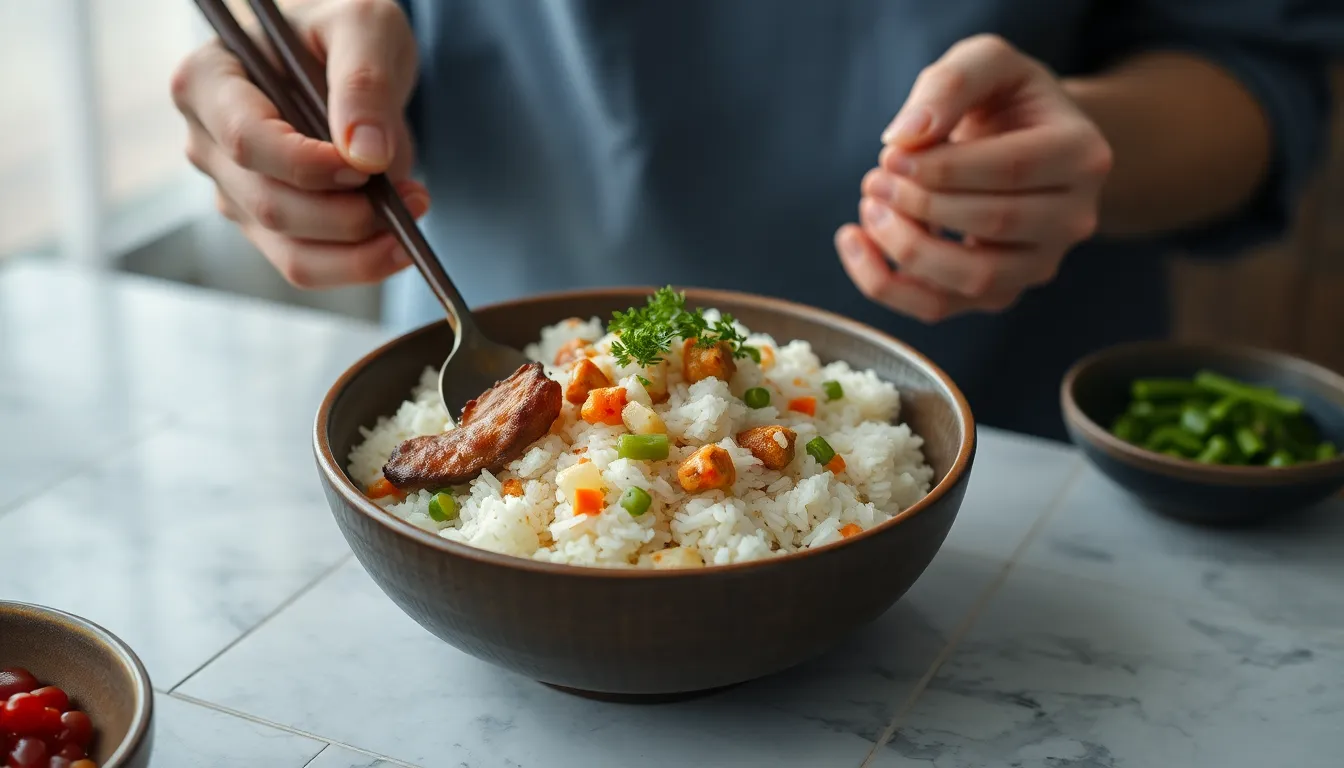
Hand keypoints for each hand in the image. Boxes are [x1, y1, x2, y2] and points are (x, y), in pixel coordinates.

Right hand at [171, 0, 425, 287]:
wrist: (349, 56)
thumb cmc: (344, 29)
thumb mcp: (363, 27)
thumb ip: (363, 83)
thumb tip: (366, 156)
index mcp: (208, 81)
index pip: (244, 141)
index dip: (307, 165)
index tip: (366, 166)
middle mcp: (207, 142)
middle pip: (270, 204)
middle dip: (349, 215)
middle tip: (415, 194)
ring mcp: (234, 191)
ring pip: (292, 252)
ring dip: (362, 250)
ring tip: (414, 210)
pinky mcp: (268, 226)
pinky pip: (309, 266)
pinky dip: (360, 264)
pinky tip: (398, 239)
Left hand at [835, 35, 1112, 321]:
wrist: (1019, 139)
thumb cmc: (1001, 99)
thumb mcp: (985, 62)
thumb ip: (950, 84)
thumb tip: (905, 136)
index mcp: (1082, 155)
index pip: (1011, 171)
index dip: (943, 168)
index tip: (890, 154)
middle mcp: (1073, 218)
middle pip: (994, 224)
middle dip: (920, 203)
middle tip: (874, 178)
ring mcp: (1039, 264)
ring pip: (971, 280)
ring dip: (905, 248)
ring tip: (869, 207)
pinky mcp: (998, 294)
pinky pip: (938, 307)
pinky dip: (886, 283)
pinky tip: (853, 241)